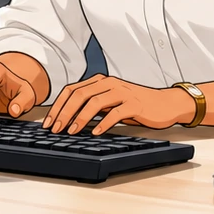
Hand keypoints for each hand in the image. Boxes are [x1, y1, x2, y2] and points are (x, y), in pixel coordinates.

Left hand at [42, 75, 193, 135]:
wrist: (165, 104)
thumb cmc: (136, 105)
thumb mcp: (111, 102)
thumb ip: (93, 106)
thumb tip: (67, 120)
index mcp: (101, 81)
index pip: (72, 90)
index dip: (57, 106)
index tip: (48, 123)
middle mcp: (110, 83)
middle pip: (80, 95)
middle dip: (64, 113)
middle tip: (55, 129)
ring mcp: (123, 92)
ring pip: (95, 102)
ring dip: (80, 118)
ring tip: (72, 131)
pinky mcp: (135, 104)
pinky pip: (116, 113)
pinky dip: (103, 123)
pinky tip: (96, 132)